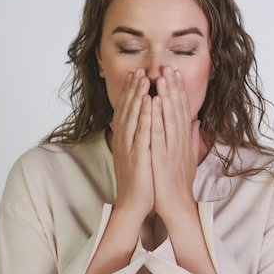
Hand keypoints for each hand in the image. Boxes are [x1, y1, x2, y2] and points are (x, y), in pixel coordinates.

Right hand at [110, 68, 154, 219]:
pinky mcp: (138, 156)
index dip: (132, 92)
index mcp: (126, 139)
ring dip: (137, 95)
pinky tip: (149, 101)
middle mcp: (124, 140)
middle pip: (128, 109)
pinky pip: (141, 132)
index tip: (139, 75)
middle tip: (139, 69)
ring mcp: (129, 147)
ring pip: (133, 116)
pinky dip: (145, 115)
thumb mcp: (140, 154)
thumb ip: (143, 136)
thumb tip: (146, 123)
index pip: (128, 110)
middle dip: (134, 87)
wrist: (134, 204)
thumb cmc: (141, 180)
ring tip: (143, 77)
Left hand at [150, 65, 199, 221]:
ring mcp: (172, 149)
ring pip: (170, 117)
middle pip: (178, 110)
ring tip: (163, 77)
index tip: (175, 74)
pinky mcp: (163, 158)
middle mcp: (180, 142)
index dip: (179, 92)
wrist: (177, 206)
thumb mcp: (189, 157)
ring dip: (167, 96)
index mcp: (184, 141)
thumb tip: (195, 121)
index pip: (183, 111)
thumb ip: (192, 138)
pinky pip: (159, 133)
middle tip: (169, 67)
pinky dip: (157, 116)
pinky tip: (153, 102)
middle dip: (174, 87)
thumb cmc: (180, 183)